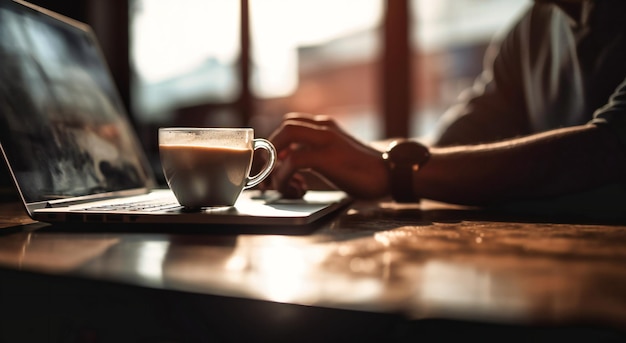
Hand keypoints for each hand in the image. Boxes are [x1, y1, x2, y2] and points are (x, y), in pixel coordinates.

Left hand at [268, 113, 388, 198]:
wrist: (393, 175)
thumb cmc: (366, 172)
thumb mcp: (336, 157)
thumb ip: (315, 156)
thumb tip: (290, 167)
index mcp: (327, 127)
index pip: (291, 125)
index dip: (277, 144)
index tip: (275, 166)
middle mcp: (325, 128)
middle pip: (285, 127)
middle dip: (271, 152)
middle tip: (271, 175)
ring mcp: (327, 140)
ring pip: (285, 137)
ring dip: (275, 162)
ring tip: (278, 183)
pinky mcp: (328, 157)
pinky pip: (294, 161)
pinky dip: (285, 176)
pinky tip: (292, 188)